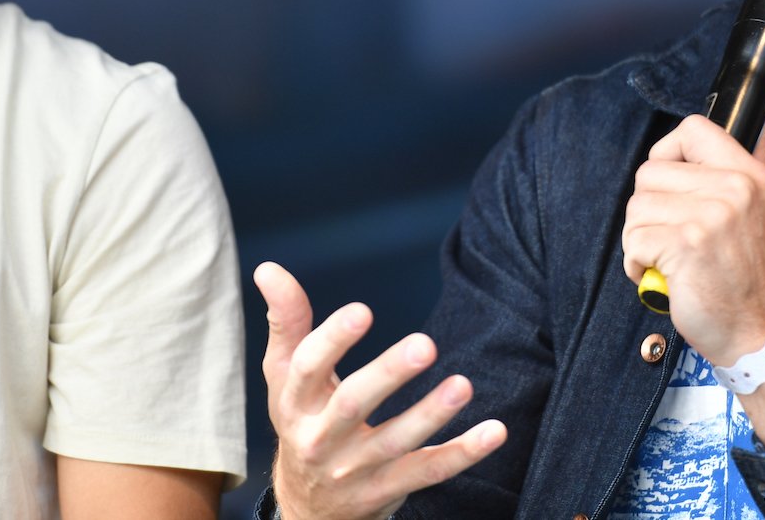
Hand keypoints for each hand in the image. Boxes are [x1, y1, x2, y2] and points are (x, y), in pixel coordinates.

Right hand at [255, 262, 505, 519]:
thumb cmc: (301, 419)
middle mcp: (321, 439)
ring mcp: (356, 470)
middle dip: (388, 375)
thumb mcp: (283, 375)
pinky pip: (429, 472)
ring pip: (396, 444)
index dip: (332, 341)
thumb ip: (286, 321)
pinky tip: (494, 431)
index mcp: (294, 403)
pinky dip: (463, 453)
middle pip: (353, 406)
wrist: (307, 508)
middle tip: (425, 343)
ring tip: (462, 384)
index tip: (362, 311)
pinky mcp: (388, 490)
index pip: (308, 369)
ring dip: (431, 415)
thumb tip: (269, 268)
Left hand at [621, 114, 764, 365]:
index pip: (694, 128)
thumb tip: (674, 153)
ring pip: (636, 206)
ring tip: (667, 259)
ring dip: (640, 238)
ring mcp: (714, 215)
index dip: (667, 153)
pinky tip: (662, 276)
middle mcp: (737, 189)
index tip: (669, 185)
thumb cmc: (743, 278)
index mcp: (752, 175)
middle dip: (647, 209)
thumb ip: (723, 180)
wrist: (758, 333)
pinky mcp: (688, 244)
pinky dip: (636, 262)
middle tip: (670, 238)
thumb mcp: (753, 214)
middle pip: (650, 171)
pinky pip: (634, 239)